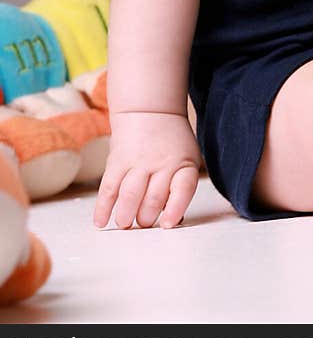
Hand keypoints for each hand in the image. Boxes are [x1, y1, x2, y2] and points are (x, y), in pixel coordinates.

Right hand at [94, 111, 201, 229]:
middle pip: (153, 198)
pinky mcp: (117, 162)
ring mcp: (138, 162)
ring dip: (125, 216)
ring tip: (124, 224)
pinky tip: (101, 221)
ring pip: (129, 195)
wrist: (150, 112)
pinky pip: (108, 188)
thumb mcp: (187, 160)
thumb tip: (172, 221)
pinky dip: (103, 208)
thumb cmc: (171, 144)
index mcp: (183, 165)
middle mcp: (162, 163)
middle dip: (146, 218)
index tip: (168, 224)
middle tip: (142, 225)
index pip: (183, 188)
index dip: (175, 209)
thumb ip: (180, 189)